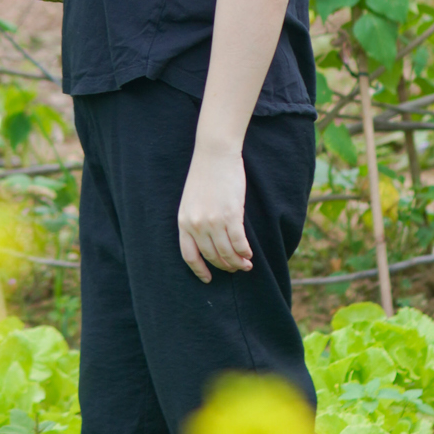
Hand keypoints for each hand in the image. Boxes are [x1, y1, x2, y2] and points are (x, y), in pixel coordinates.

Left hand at [178, 143, 251, 282]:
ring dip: (238, 262)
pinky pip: (239, 242)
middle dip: (224, 266)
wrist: (215, 154)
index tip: (208, 278)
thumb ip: (195, 220)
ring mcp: (213, 221)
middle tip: (234, 269)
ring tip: (246, 265)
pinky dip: (245, 252)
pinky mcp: (231, 215)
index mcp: (183, 222)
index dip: (199, 270)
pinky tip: (249, 254)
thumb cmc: (205, 174)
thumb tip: (207, 240)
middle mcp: (196, 225)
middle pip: (211, 256)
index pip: (189, 255)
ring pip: (227, 253)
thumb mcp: (191, 201)